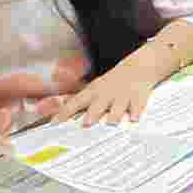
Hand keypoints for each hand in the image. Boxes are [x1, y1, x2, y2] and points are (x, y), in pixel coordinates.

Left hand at [49, 55, 164, 127]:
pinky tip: (134, 119)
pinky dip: (136, 112)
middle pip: (98, 105)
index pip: (76, 103)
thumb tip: (63, 116)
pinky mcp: (138, 96)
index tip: (55, 123)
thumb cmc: (112, 83)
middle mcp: (106, 94)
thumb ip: (82, 103)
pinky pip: (137, 105)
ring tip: (111, 122)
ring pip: (117, 106)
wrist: (138, 67)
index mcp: (93, 92)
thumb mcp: (96, 89)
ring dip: (114, 114)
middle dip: (92, 114)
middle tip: (86, 124)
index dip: (65, 113)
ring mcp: (123, 95)